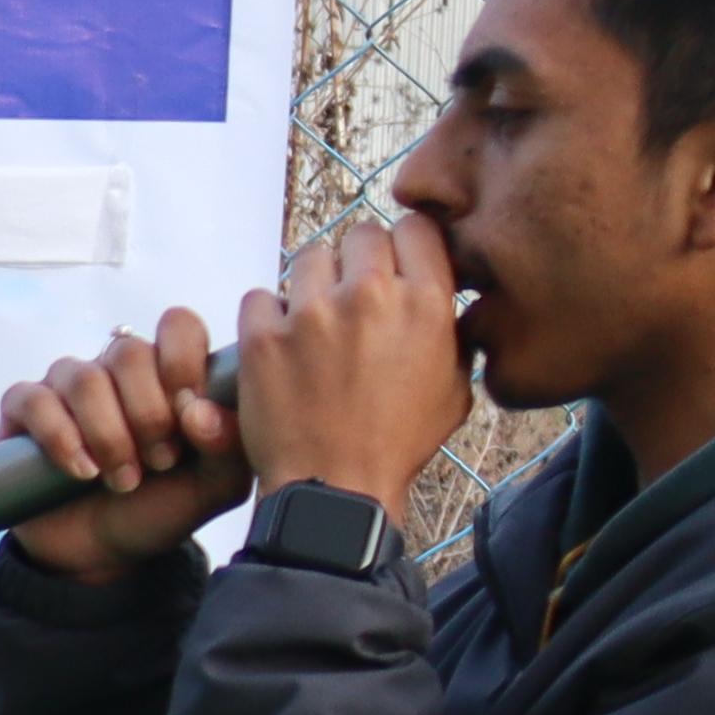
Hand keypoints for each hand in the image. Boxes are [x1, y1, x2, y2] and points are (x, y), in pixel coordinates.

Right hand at [0, 304, 245, 584]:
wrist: (104, 554)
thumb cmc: (161, 508)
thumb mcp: (215, 486)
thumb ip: (230, 445)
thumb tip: (197, 410)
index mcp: (167, 371)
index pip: (176, 325)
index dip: (183, 361)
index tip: (189, 414)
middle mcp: (116, 370)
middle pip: (128, 353)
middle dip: (148, 414)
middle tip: (160, 462)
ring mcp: (66, 386)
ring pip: (84, 379)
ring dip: (109, 434)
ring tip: (123, 480)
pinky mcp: (22, 411)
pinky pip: (34, 400)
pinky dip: (61, 437)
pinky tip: (81, 471)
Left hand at [232, 211, 470, 517]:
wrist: (337, 486)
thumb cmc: (399, 443)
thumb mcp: (454, 386)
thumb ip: (451, 332)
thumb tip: (446, 301)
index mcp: (426, 303)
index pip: (415, 228)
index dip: (403, 245)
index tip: (394, 266)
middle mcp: (371, 297)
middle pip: (360, 236)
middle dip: (357, 260)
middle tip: (352, 296)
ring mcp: (313, 314)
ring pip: (309, 258)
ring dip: (312, 283)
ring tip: (314, 321)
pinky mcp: (264, 336)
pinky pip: (260, 297)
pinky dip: (267, 315)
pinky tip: (278, 342)